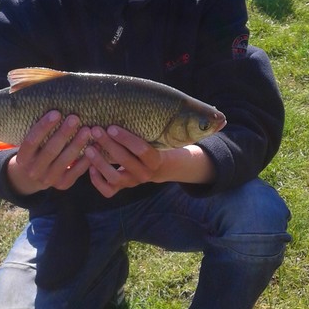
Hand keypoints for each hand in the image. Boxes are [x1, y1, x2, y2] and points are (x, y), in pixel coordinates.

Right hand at [7, 111, 91, 194]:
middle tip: (75, 118)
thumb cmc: (36, 151)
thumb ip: (39, 131)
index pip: (31, 141)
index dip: (43, 127)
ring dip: (77, 144)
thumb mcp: (31, 144)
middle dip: (64, 133)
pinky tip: (94, 146)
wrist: (34, 177)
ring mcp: (48, 180)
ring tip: (87, 130)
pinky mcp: (62, 184)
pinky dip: (86, 159)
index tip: (56, 112)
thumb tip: (55, 104)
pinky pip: (76, 172)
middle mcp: (33, 170)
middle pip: (50, 150)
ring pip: (65, 161)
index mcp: (23, 158)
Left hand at [85, 125, 216, 197]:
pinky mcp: (121, 187)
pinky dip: (97, 181)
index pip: (143, 151)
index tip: (113, 126)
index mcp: (157, 161)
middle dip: (109, 146)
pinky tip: (90, 167)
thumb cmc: (160, 144)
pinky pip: (107, 190)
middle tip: (96, 130)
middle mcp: (145, 175)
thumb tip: (219, 117)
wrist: (162, 167)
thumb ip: (177, 125)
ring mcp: (132, 183)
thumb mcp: (169, 135)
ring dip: (99, 163)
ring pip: (114, 177)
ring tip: (89, 147)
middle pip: (125, 162)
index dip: (127, 140)